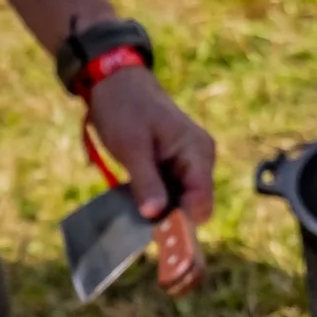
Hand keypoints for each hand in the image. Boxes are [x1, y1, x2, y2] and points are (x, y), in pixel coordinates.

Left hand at [86, 67, 217, 227]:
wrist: (115, 81)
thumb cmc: (125, 107)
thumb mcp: (132, 146)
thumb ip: (147, 181)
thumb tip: (156, 215)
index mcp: (197, 151)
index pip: (201, 201)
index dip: (182, 222)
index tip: (157, 235)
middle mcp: (199, 159)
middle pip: (192, 206)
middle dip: (169, 217)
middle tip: (138, 219)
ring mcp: (188, 163)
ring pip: (180, 201)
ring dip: (159, 208)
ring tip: (133, 203)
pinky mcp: (174, 166)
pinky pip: (170, 192)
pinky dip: (154, 198)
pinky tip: (135, 196)